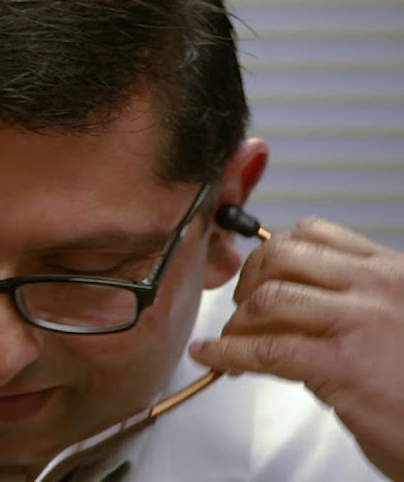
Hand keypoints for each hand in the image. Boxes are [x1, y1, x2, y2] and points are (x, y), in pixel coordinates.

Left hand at [190, 218, 403, 480]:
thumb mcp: (402, 323)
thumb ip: (357, 306)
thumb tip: (301, 309)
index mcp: (394, 272)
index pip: (316, 235)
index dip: (273, 254)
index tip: (257, 276)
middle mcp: (378, 286)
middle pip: (282, 254)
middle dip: (248, 279)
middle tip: (241, 308)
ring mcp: (360, 322)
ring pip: (268, 297)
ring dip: (238, 321)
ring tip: (233, 341)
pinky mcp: (342, 365)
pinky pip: (265, 349)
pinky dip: (229, 353)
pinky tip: (214, 358)